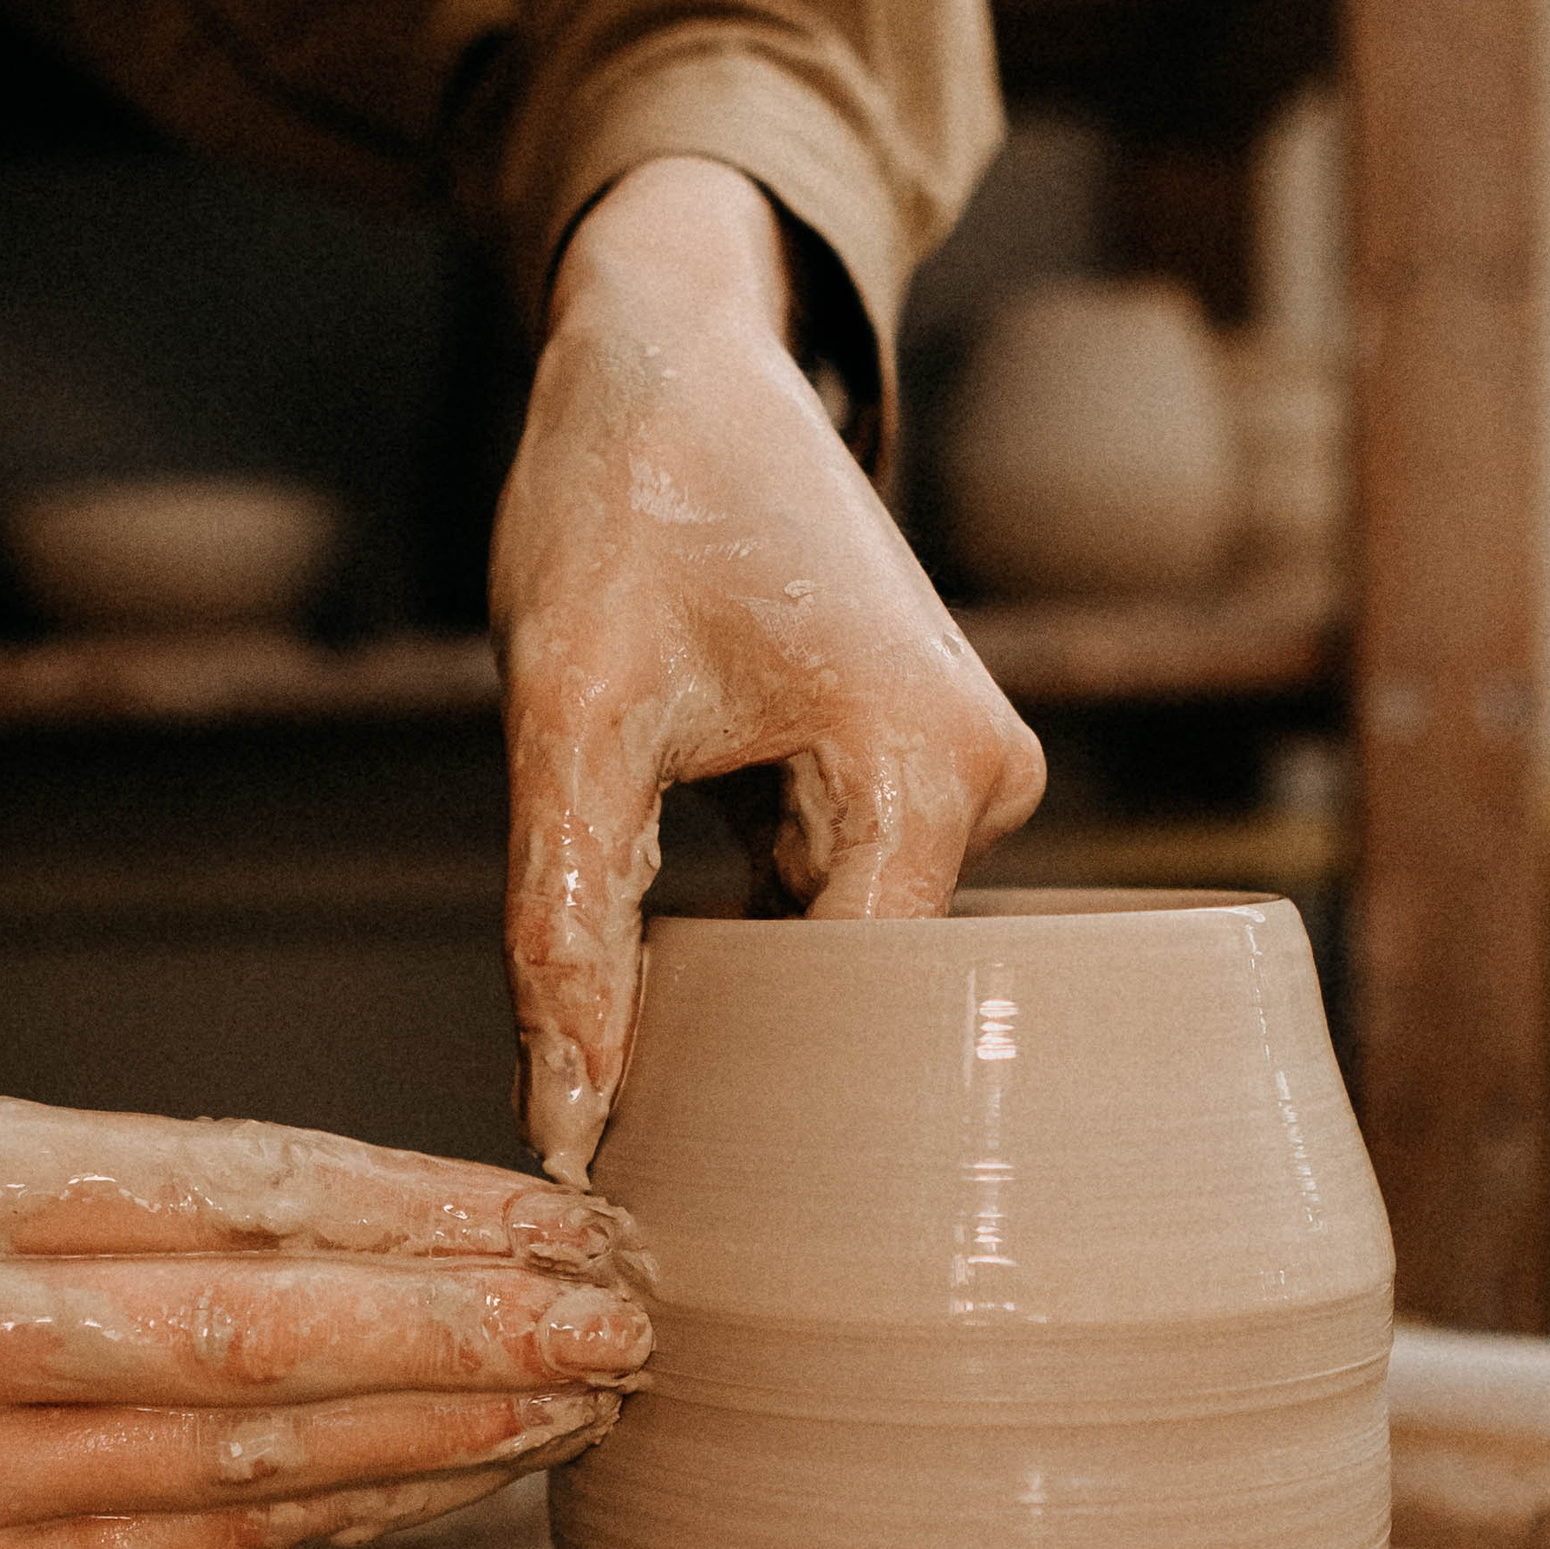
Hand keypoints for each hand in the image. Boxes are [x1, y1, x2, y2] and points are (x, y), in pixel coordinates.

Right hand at [0, 1096, 649, 1548]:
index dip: (420, 1212)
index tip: (566, 1221)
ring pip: (250, 1460)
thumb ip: (159, 1190)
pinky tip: (457, 1489)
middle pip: (261, 1332)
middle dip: (470, 1331)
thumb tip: (424, 1232)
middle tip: (631, 1319)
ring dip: (442, 1438)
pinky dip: (347, 1518)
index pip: (234, 1191)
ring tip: (584, 1406)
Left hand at [493, 156, 1045, 1185]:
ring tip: (634, 1033)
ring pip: (842, 952)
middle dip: (748, 1061)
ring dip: (742, 988)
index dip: (751, 1107)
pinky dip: (747, 927)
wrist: (672, 351)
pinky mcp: (912, 762)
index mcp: (930, 776)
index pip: (858, 1024)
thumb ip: (564, 929)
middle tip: (620, 1141)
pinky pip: (834, 893)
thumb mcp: (565, 719)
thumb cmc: (619, 500)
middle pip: (863, 1000)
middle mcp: (985, 783)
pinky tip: (667, 950)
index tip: (656, 1197)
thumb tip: (566, 1125)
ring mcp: (959, 772)